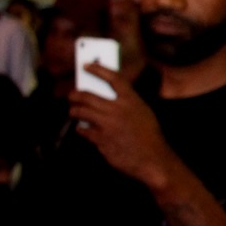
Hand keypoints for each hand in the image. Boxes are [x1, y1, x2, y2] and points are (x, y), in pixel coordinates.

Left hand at [69, 62, 179, 189]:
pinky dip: (81, 129)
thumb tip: (104, 97)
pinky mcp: (101, 139)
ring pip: (81, 112)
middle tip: (72, 95)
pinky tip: (82, 129)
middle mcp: (118, 110)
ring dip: (74, 110)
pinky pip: (84, 130)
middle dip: (75, 94)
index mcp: (132, 101)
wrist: (153, 160)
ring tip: (73, 111)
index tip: (86, 65)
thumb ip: (126, 103)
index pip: (113, 78)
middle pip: (88, 95)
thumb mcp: (143, 113)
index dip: (98, 69)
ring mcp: (108, 125)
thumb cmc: (150, 136)